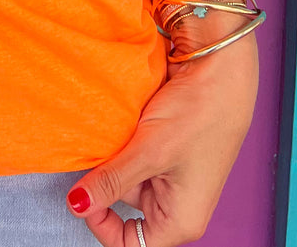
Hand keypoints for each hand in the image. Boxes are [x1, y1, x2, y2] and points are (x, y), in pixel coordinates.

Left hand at [67, 23, 257, 245]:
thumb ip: (111, 181)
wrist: (219, 67)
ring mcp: (171, 176)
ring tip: (117, 133)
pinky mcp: (166, 151)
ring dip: (115, 157)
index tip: (83, 196)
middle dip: (107, 180)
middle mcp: (177, 204)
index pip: (130, 244)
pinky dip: (123, 142)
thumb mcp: (149, 151)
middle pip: (124, 207)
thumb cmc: (201, 113)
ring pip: (127, 176)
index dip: (100, 223)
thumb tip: (77, 205)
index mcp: (181, 221)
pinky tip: (123, 125)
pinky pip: (134, 155)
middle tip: (101, 153)